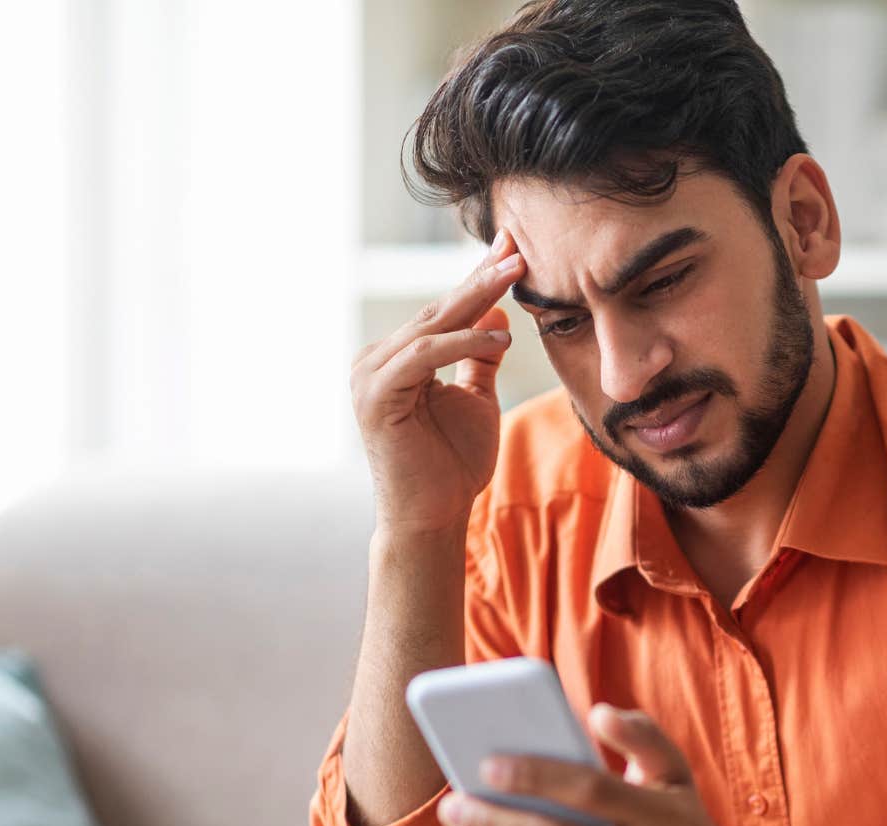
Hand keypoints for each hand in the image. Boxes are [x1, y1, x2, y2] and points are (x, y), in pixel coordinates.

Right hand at [350, 227, 524, 533]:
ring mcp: (369, 376)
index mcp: (395, 359)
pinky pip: (424, 356)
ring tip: (516, 274)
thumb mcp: (476, 400)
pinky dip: (462, 343)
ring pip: (431, 326)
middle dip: (479, 277)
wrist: (432, 518)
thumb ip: (479, 358)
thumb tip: (497, 312)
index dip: (477, 281)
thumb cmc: (452, 466)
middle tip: (517, 247)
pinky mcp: (375, 396)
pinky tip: (499, 337)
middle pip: (437, 311)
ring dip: (475, 297)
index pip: (442, 312)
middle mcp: (375, 361)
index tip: (513, 251)